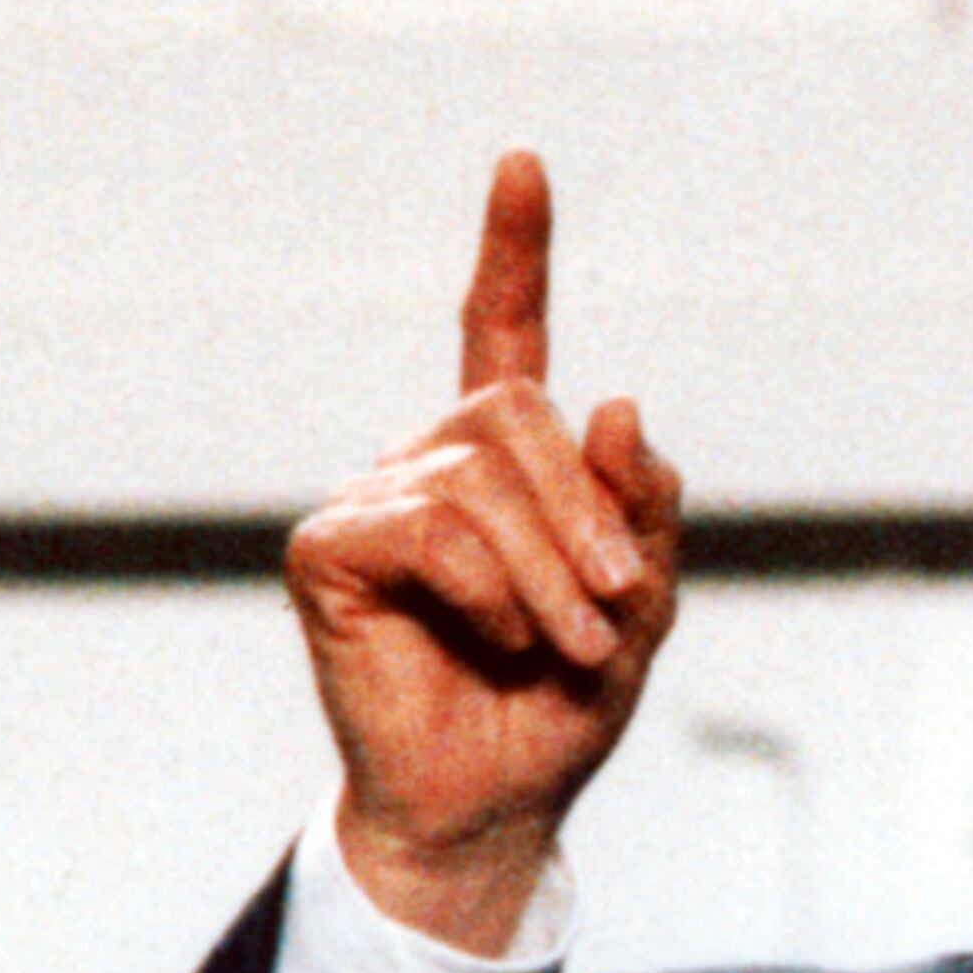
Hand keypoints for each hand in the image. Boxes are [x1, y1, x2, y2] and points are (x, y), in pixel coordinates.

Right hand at [284, 153, 682, 951]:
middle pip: (515, 410)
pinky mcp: (329, 551)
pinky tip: (501, 638)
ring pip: (481, 475)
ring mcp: (374, 500)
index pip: (503, 330)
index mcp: (506, 462)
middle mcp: (431, 462)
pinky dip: (489, 588)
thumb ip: (643, 509)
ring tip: (569, 649)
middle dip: (585, 510)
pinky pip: (428, 526)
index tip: (522, 164)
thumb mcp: (642, 605)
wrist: (494, 808)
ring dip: (551, 571)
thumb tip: (618, 404)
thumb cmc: (562, 709)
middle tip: (621, 607)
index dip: (513, 249)